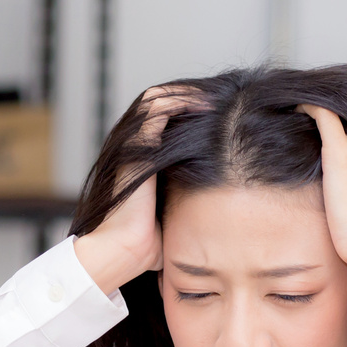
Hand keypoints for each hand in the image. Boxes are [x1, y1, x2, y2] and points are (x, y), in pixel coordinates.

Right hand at [74, 87, 202, 295]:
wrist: (124, 253)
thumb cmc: (148, 245)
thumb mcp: (175, 215)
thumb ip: (187, 202)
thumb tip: (218, 211)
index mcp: (141, 160)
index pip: (164, 120)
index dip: (190, 112)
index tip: (221, 116)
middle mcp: (133, 147)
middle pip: (162, 103)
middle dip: (191, 97)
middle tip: (222, 99)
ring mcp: (132, 145)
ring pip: (158, 99)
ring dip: (187, 94)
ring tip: (215, 99)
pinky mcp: (135, 146)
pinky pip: (157, 108)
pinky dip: (181, 100)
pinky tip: (205, 105)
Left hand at [298, 104, 346, 279]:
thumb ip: (343, 201)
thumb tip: (332, 210)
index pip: (341, 135)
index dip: (324, 128)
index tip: (301, 126)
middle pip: (335, 123)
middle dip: (314, 116)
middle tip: (290, 110)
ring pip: (329, 116)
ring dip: (310, 110)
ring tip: (288, 105)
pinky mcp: (340, 153)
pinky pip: (323, 114)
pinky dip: (308, 104)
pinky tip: (291, 102)